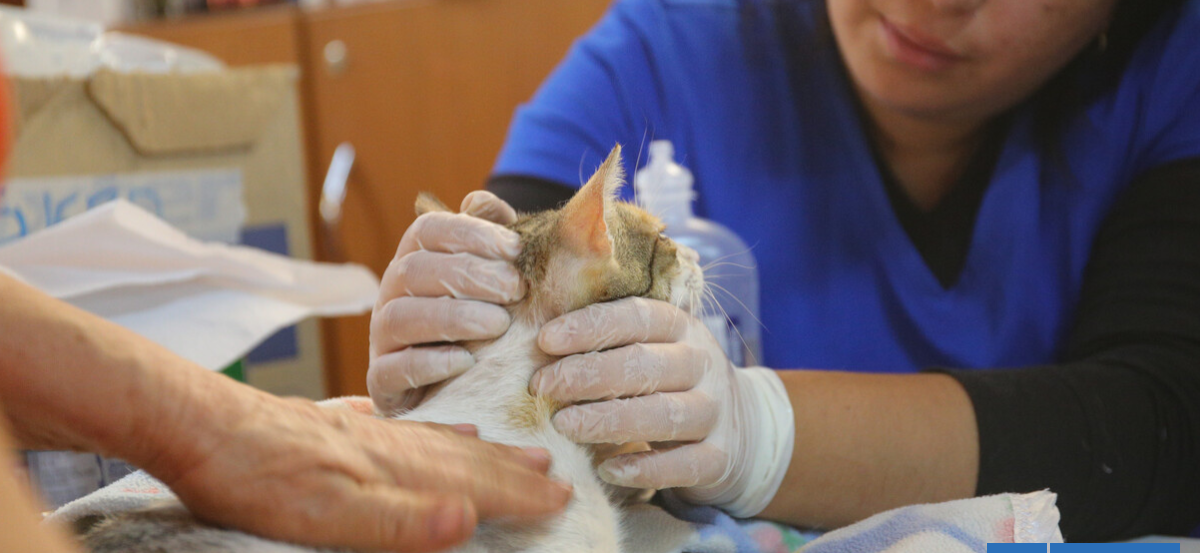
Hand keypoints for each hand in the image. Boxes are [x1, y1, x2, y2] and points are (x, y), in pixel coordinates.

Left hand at [151, 393, 570, 552]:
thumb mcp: (326, 516)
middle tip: (552, 470)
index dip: (517, 494)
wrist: (195, 423)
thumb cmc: (255, 479)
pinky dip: (416, 427)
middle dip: (509, 469)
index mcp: (390, 471)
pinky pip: (387, 426)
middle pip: (460, 457)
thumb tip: (468, 519)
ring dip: (473, 445)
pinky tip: (417, 424)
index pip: (470, 485)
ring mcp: (354, 432)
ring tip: (504, 443)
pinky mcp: (324, 427)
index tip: (560, 496)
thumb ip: (400, 520)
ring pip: (430, 438)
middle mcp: (383, 446)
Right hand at [369, 191, 524, 413]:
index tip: (515, 250)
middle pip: (416, 270)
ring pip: (400, 317)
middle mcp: (391, 293)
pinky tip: (466, 361)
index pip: (429, 230)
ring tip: (499, 325)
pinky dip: (429, 363)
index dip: (471, 233)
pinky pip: (393, 369)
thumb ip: (490, 238)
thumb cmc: (477, 320)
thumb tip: (482, 202)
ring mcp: (382, 338)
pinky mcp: (382, 381)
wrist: (453, 387)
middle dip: (469, 276)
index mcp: (414, 259)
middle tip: (515, 290)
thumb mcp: (491, 277)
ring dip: (452, 318)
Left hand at [531, 297, 793, 517]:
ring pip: (664, 414)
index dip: (590, 326)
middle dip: (587, 374)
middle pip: (645, 365)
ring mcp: (716, 412)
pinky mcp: (720, 457)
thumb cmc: (672, 382)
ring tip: (563, 425)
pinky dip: (644, 468)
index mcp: (682, 328)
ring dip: (609, 419)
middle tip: (541, 386)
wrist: (743, 428)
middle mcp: (704, 364)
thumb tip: (540, 341)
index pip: (637, 317)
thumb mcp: (653, 349)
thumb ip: (610, 342)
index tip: (545, 340)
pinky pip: (683, 464)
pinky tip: (607, 470)